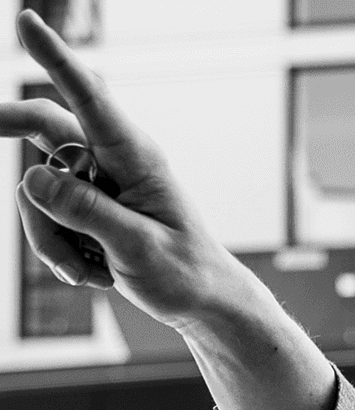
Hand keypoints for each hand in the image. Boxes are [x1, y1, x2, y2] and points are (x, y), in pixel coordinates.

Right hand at [0, 9, 260, 328]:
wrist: (200, 301)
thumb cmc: (185, 272)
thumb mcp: (139, 248)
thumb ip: (87, 212)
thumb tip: (31, 177)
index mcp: (137, 157)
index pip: (91, 99)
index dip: (57, 59)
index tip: (27, 21)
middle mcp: (112, 161)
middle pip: (44, 124)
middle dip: (10, 126)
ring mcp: (94, 183)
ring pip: (36, 189)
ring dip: (49, 237)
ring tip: (89, 273)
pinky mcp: (84, 207)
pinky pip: (43, 217)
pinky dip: (57, 250)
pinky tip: (93, 274)